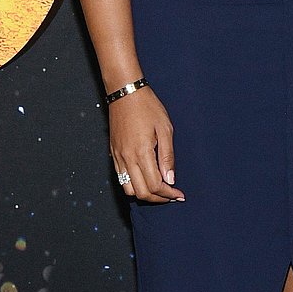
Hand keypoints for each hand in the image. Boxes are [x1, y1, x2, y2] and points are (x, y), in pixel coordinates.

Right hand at [108, 87, 184, 203]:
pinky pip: (121, 178)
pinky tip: (145, 180)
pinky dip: (134, 185)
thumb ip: (167, 156)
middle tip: (171, 195)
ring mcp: (118, 157)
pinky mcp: (113, 154)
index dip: (168, 194)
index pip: (155, 185)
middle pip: (141, 192)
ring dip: (145, 194)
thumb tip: (170, 179)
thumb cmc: (148, 107)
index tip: (179, 194)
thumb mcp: (165, 129)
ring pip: (129, 189)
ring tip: (159, 190)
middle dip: (158, 198)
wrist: (125, 93)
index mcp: (141, 152)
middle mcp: (127, 158)